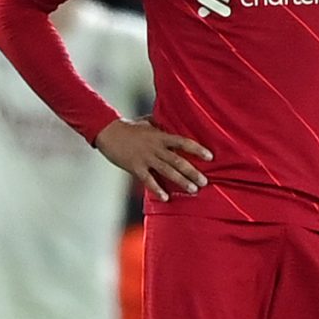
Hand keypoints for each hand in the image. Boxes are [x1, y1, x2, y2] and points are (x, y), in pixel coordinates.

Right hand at [93, 117, 211, 199]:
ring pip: (167, 171)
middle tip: (204, 182)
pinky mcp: (135, 167)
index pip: (183, 142)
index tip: (210, 157)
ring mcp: (146, 158)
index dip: (197, 149)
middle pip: (178, 161)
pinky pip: (149, 180)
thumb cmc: (128, 127)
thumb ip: (159, 124)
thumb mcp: (147, 122)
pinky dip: (157, 189)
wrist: (108, 132)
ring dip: (181, 181)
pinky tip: (165, 197)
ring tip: (193, 189)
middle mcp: (156, 148)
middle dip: (193, 172)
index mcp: (160, 136)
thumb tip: (170, 120)